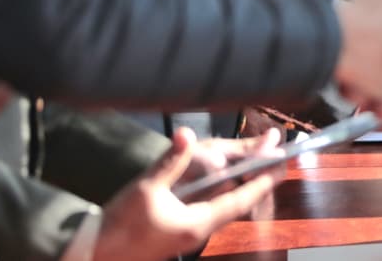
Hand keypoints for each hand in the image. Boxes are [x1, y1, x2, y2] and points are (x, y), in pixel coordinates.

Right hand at [92, 128, 278, 260]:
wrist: (97, 255)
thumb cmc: (122, 225)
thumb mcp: (146, 190)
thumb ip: (170, 162)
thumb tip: (186, 134)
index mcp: (199, 222)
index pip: (242, 198)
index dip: (264, 180)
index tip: (284, 163)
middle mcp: (201, 228)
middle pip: (239, 201)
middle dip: (259, 178)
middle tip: (278, 157)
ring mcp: (191, 231)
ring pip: (226, 204)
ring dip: (243, 183)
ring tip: (260, 163)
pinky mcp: (181, 229)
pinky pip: (212, 208)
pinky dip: (225, 191)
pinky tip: (228, 179)